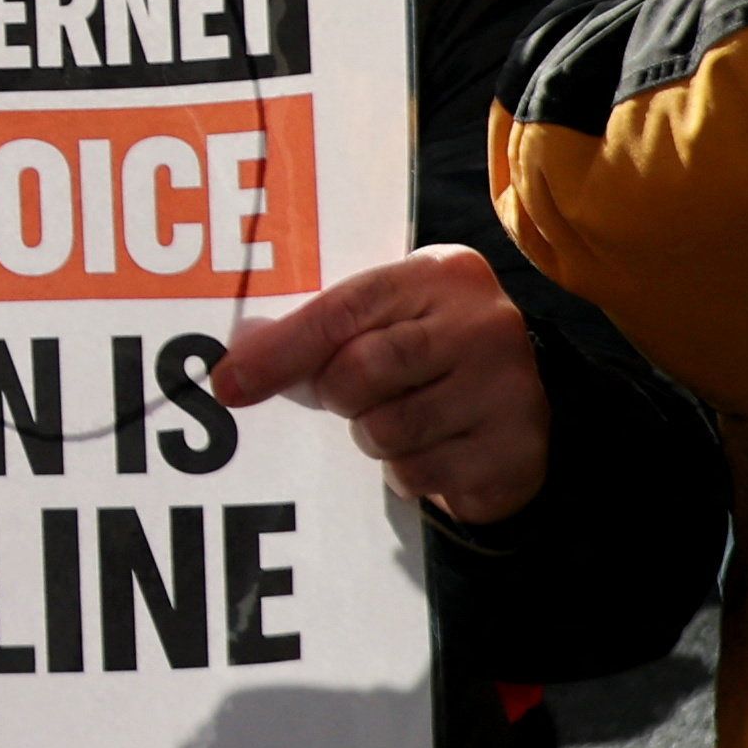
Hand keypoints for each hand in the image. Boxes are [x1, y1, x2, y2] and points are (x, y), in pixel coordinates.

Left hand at [208, 243, 547, 528]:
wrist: (518, 411)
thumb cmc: (429, 358)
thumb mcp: (385, 323)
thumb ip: (319, 333)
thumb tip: (232, 369)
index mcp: (443, 274)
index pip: (345, 308)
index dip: (282, 349)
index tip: (229, 384)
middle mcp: (485, 323)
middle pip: (362, 370)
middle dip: (340, 395)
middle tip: (353, 397)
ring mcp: (507, 389)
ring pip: (387, 430)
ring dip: (374, 437)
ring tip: (399, 420)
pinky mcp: (512, 451)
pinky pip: (417, 473)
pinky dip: (406, 472)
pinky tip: (431, 450)